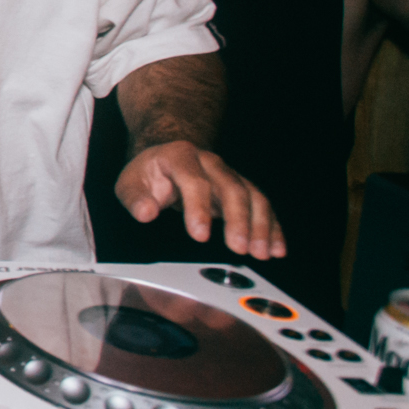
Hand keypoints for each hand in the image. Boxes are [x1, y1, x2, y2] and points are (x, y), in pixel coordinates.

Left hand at [115, 140, 284, 259]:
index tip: (200, 235)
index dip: (199, 208)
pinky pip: (262, 206)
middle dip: (238, 219)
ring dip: (261, 225)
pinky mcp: (242, 189)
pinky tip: (277, 248)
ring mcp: (229, 175)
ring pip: (253, 196)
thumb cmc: (149, 173)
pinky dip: (272, 227)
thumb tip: (145, 213)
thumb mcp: (131, 182)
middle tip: (239, 248)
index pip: (194, 181)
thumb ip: (135, 198)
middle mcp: (210, 163)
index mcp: (180, 157)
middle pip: (231, 188)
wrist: (167, 155)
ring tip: (262, 253)